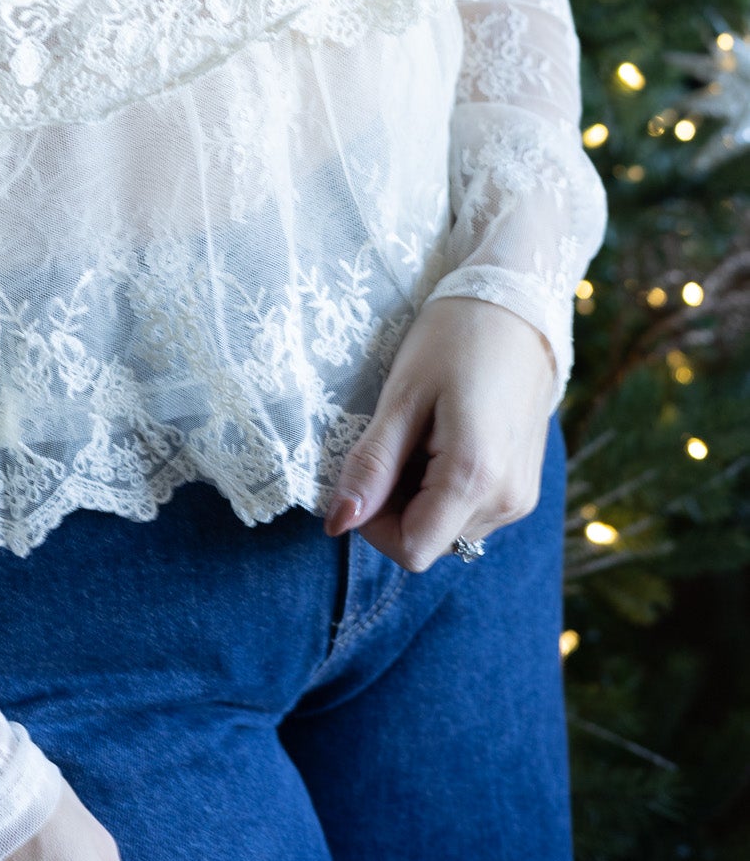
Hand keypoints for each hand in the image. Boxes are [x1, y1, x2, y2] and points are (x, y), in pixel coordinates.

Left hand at [322, 295, 555, 571]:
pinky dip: (443, 490)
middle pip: (429, 541)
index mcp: (476, 480)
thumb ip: (371, 466)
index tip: (365, 473)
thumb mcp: (403, 397)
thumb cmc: (454, 340)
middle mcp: (507, 502)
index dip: (373, 524)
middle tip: (393, 441)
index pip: (411, 550)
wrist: (517, 309)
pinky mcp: (523, 489)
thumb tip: (337, 523)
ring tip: (422, 435)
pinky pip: (470, 512)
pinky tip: (443, 441)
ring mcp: (520, 499)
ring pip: (448, 530)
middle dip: (395, 506)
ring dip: (419, 498)